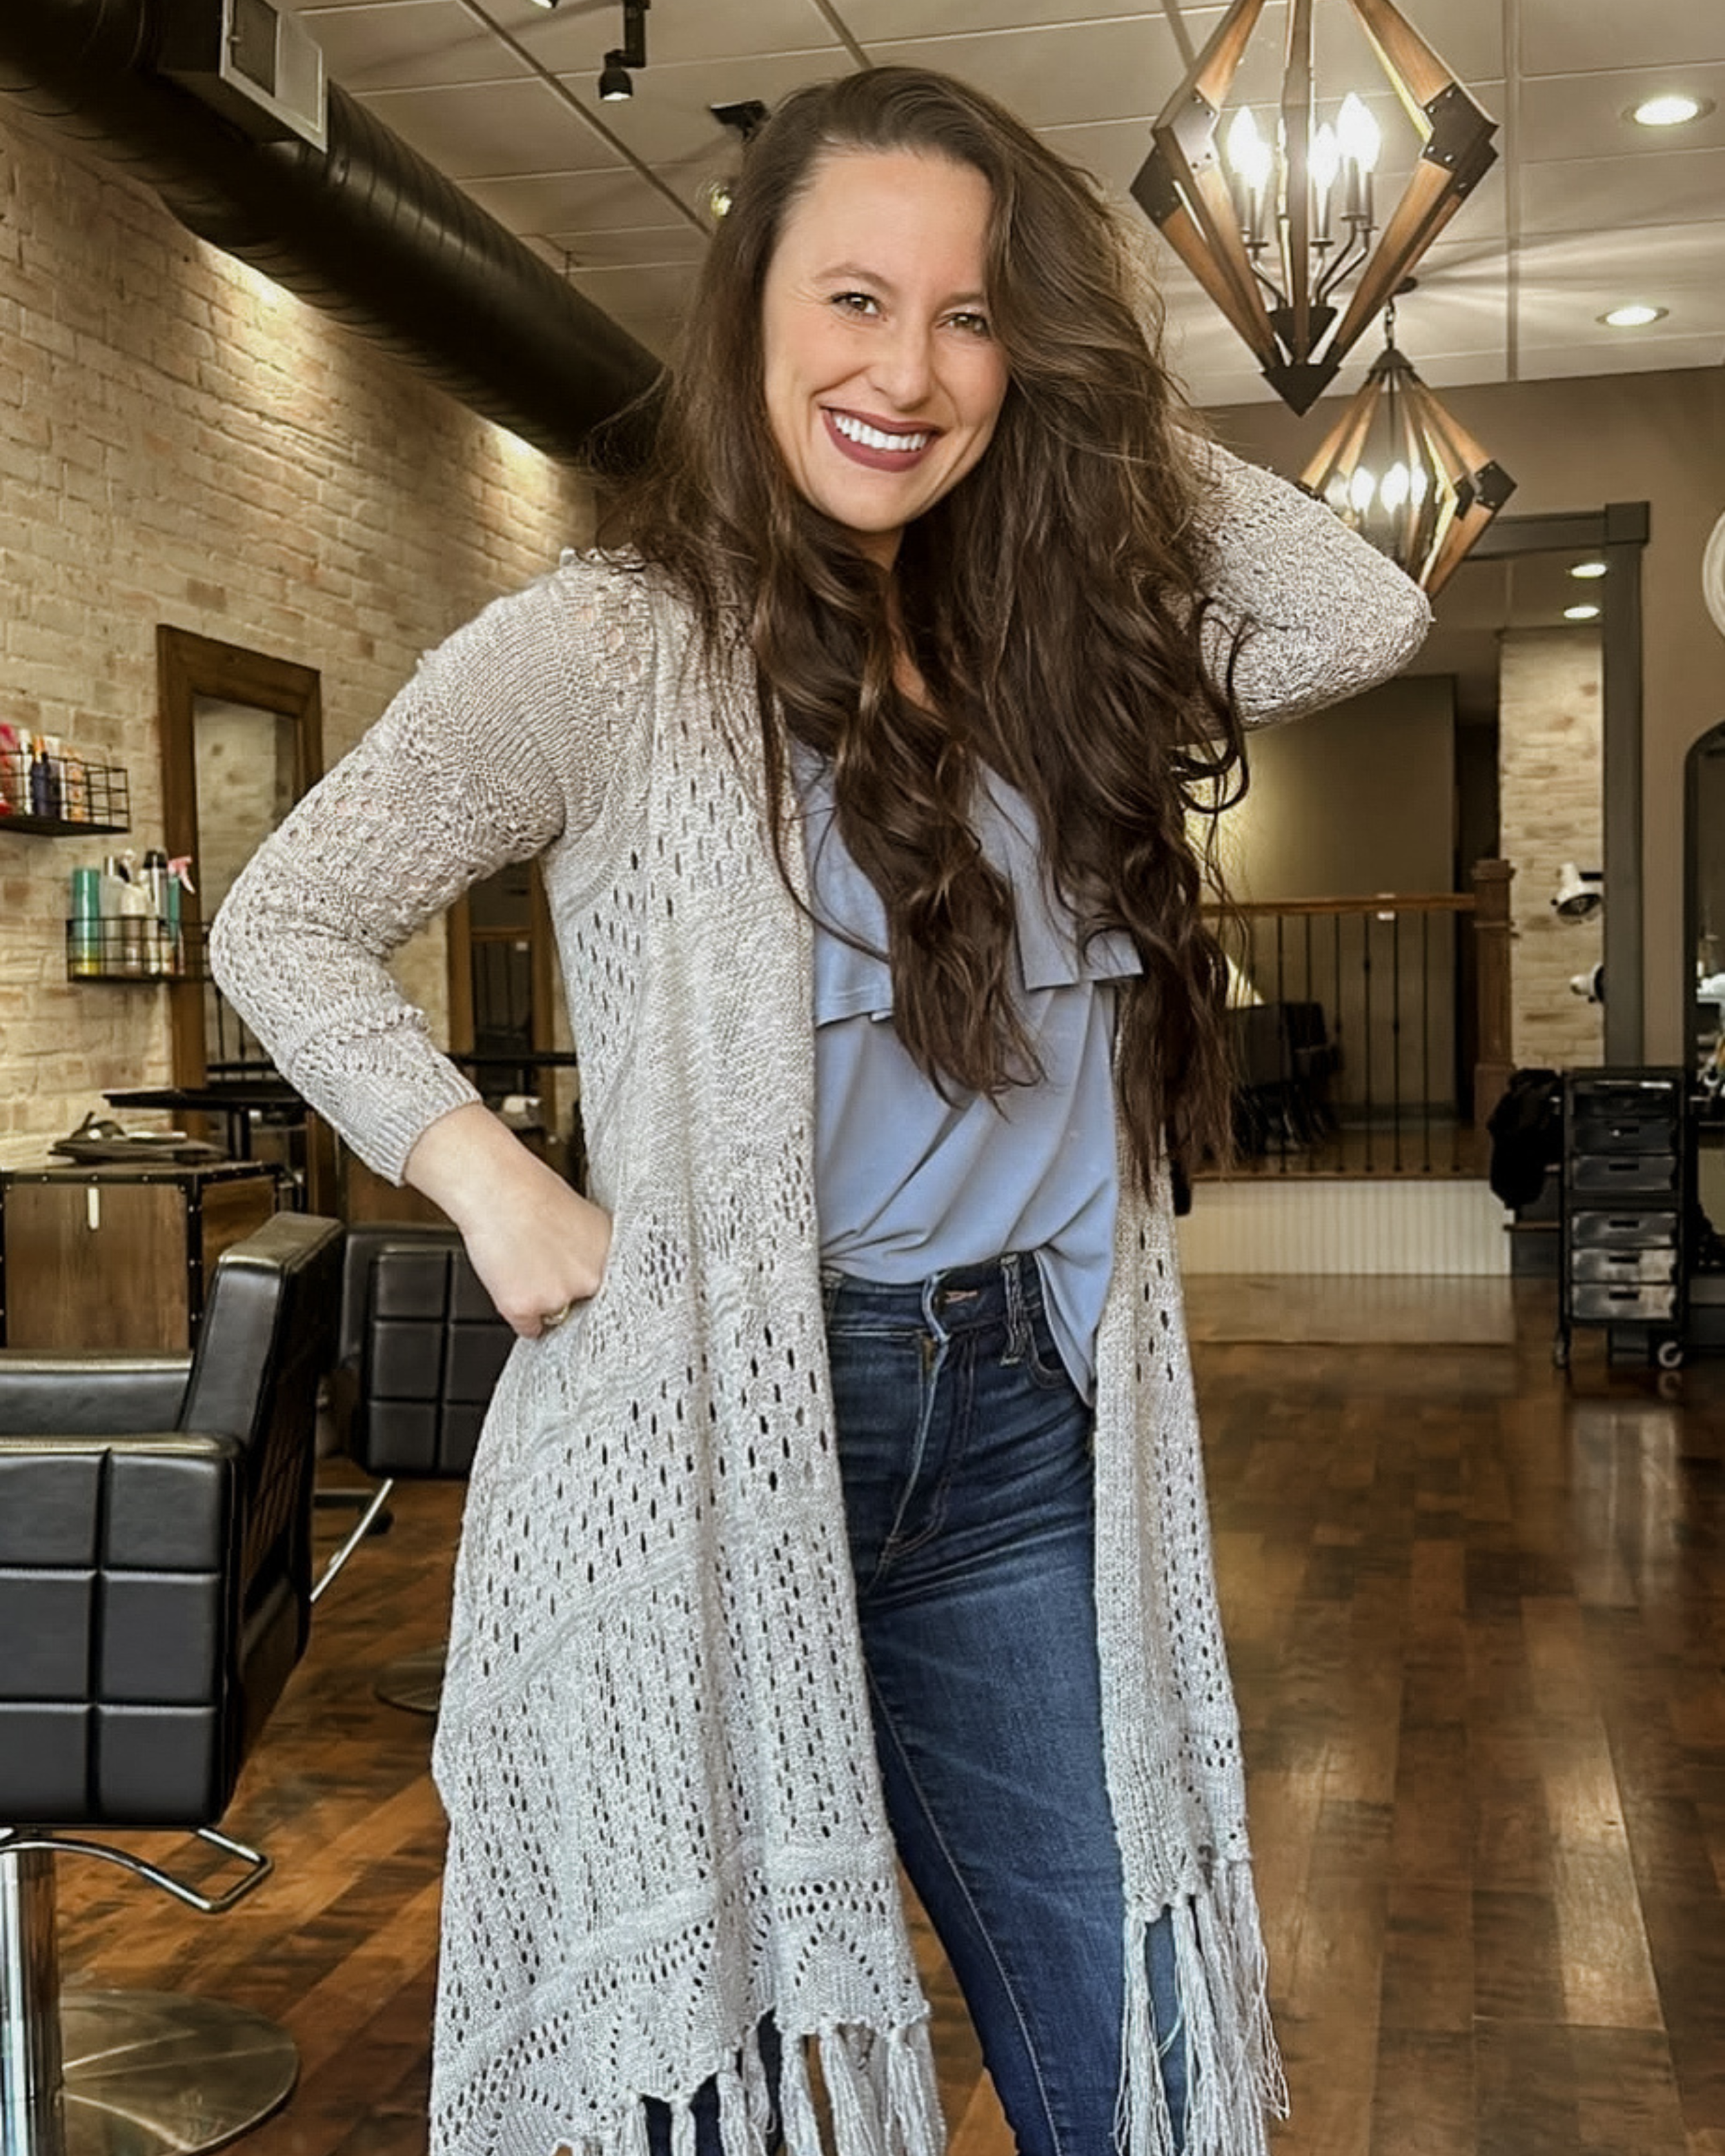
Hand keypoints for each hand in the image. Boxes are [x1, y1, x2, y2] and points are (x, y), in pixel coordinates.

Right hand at [403, 1102, 612, 1337]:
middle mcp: (592, 1278)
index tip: (588, 1286)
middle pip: (588, 1306)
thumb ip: (595, 1251)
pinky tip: (514, 1282)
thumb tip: (596, 1273)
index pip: (617, 1291)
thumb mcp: (585, 1218)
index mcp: (612, 1254)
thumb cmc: (533, 1191)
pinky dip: (520, 1313)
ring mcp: (559, 1296)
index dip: (597, 1287)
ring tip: (528, 1266)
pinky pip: (530, 1328)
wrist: (495, 1186)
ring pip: (557, 1316)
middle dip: (572, 1295)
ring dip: (543, 1301)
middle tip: (550, 1269)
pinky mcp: (526, 1308)